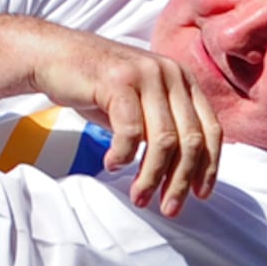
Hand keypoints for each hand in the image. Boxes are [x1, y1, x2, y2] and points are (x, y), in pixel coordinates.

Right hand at [0, 13, 222, 217]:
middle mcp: (170, 74)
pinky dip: (123, 156)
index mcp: (184, 79)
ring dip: (152, 177)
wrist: (55, 56)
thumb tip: (185, 176)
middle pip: (191, 140)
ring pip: (164, 141)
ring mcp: (146, 75)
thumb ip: (165, 129)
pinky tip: (111, 165)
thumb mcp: (142, 106)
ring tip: (138, 197)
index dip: (209, 167)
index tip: (199, 196)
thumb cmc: (99, 88)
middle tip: (168, 209)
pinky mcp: (118, 81)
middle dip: (180, 182)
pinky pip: (131, 132)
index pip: (211, 130)